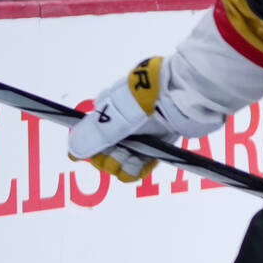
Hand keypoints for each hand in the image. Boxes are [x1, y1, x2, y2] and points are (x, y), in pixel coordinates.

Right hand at [68, 58, 217, 181]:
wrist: (190, 95)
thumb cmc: (151, 97)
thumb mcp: (118, 115)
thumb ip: (95, 135)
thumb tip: (72, 153)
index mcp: (107, 109)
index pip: (89, 137)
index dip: (90, 150)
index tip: (100, 153)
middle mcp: (121, 122)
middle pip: (104, 154)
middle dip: (110, 160)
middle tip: (122, 155)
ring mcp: (140, 133)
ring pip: (122, 162)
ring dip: (125, 166)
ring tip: (134, 160)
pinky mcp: (158, 143)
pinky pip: (142, 164)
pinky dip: (140, 168)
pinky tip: (146, 164)